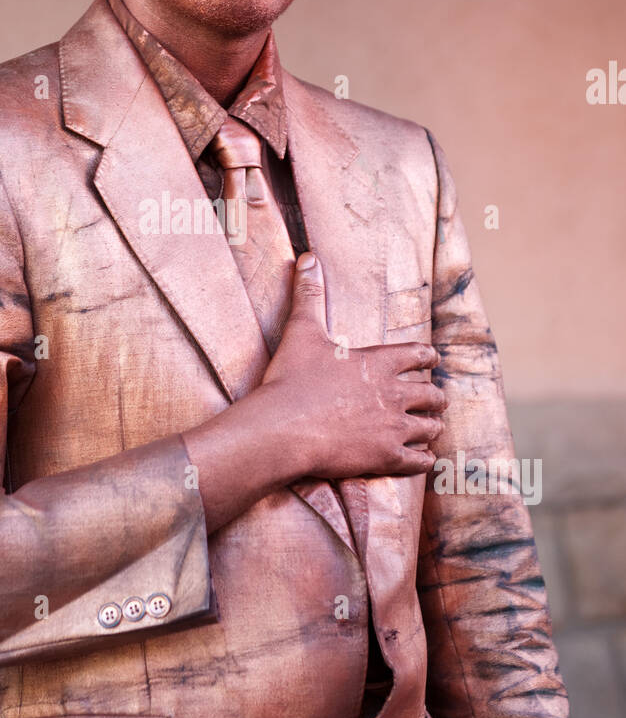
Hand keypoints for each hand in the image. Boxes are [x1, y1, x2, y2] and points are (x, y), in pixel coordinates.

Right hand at [259, 252, 447, 481]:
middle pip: (433, 394)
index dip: (428, 357)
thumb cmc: (291, 380)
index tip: (431, 360)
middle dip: (434, 397)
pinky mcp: (386, 457)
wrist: (282, 429)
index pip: (420, 355)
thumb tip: (307, 256)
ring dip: (431, 427)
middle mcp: (394, 393)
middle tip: (432, 400)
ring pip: (432, 428)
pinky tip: (420, 457)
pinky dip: (423, 459)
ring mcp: (393, 427)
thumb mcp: (301, 331)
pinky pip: (420, 461)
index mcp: (379, 362)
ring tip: (428, 429)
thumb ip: (309, 293)